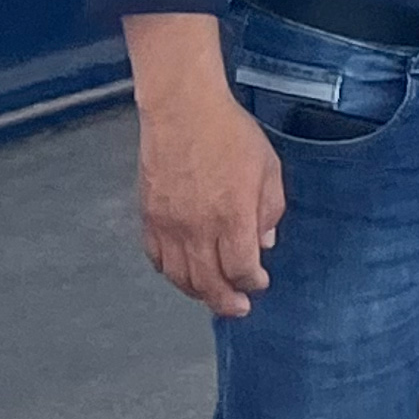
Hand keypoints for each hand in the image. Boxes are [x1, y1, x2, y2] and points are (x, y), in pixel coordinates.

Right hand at [136, 79, 282, 317]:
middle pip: (209, 283)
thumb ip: (270, 209)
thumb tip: (265, 242)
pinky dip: (170, 272)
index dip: (252, 282)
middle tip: (237, 308)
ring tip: (211, 296)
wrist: (182, 111)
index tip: (259, 283)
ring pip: (180, 276)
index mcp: (233, 216)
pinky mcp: (149, 217)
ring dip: (198, 292)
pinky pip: (157, 257)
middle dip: (226, 301)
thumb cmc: (229, 133)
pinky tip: (182, 272)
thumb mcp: (268, 167)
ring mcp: (169, 225)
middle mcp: (198, 228)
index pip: (242, 268)